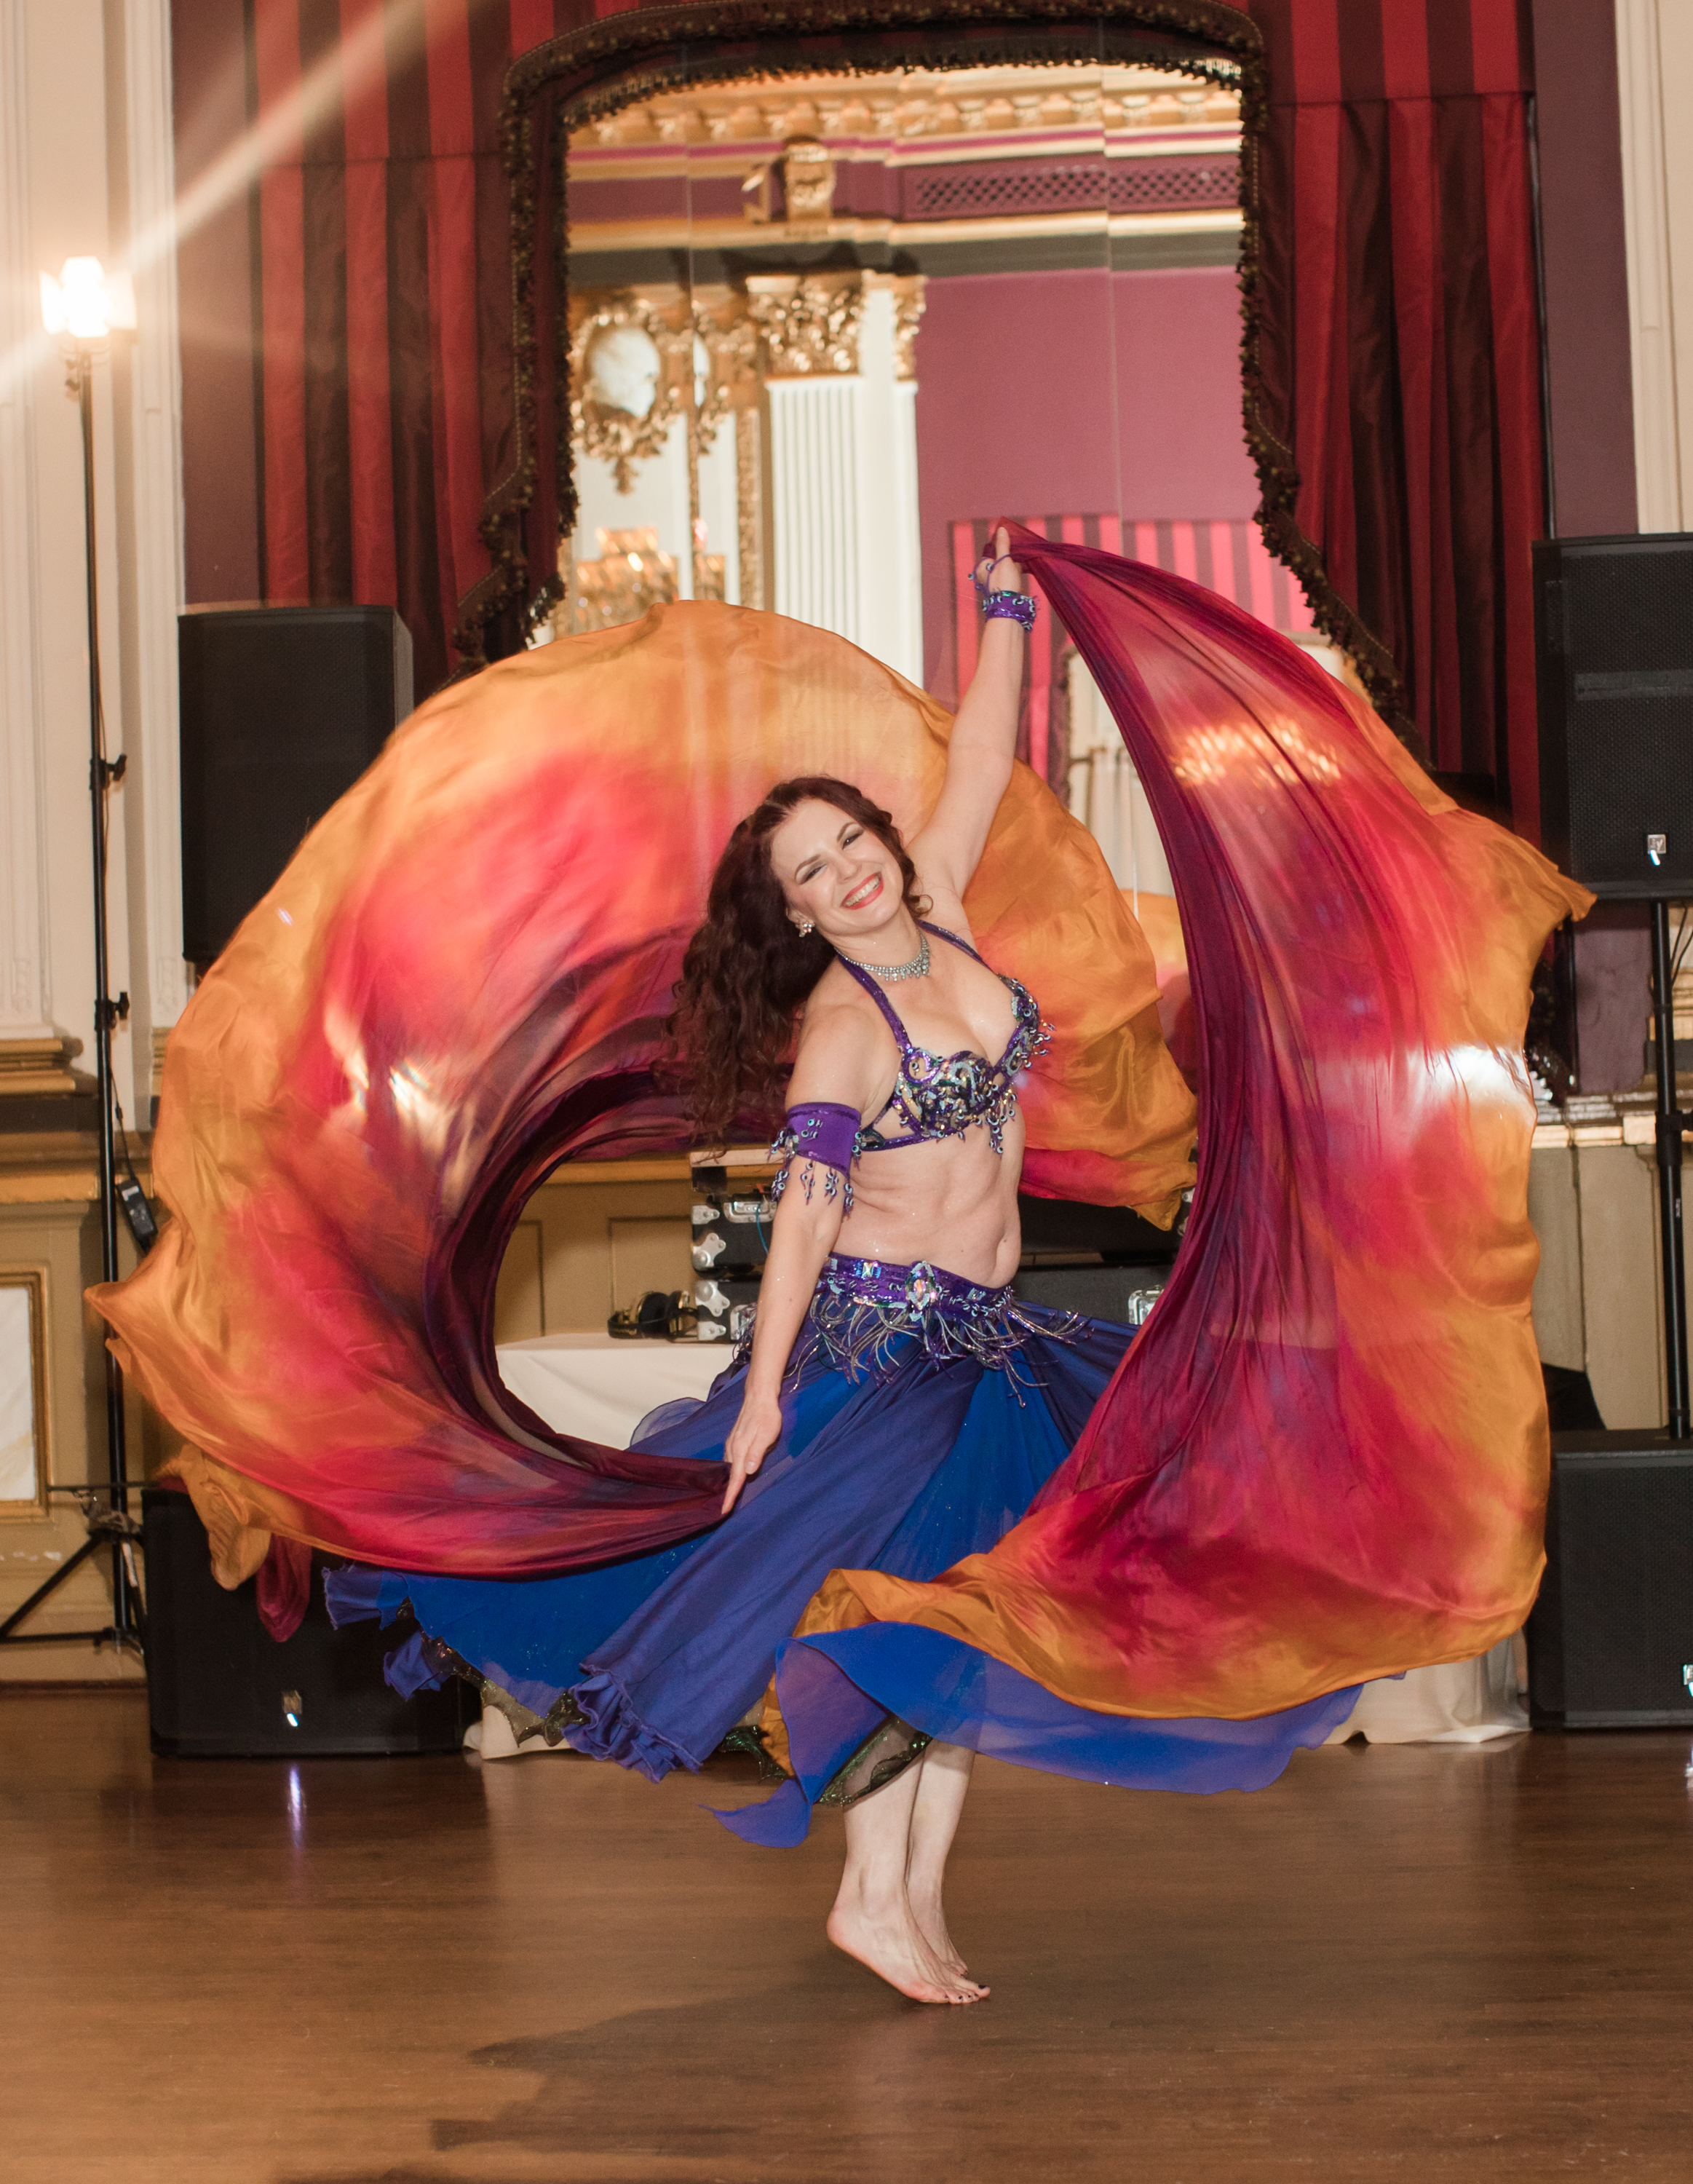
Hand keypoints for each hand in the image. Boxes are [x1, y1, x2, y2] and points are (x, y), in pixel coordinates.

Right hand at [722, 1386, 782, 1513]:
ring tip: (730, 1496)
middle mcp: (732, 1448)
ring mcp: (731, 1443)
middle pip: (729, 1476)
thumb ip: (757, 1453)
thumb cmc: (766, 1416)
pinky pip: (730, 1460)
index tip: (724, 1510)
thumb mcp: (766, 1435)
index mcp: (739, 1450)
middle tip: (727, 1508)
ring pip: (729, 1468)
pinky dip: (731, 1471)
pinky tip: (734, 1473)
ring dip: (729, 1482)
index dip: (730, 1495)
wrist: (759, 1396)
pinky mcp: (734, 1440)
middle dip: (728, 1492)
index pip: (734, 1478)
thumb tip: (747, 1472)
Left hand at [974, 523, 1025, 596]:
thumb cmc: (1003, 582)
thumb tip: (1001, 529)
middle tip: (1014, 566)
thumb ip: (1002, 544)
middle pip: (1000, 560)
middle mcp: (984, 575)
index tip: (1011, 553)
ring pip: (1006, 569)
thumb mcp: (1003, 560)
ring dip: (1013, 569)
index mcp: (981, 567)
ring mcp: (993, 583)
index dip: (1004, 551)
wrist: (1009, 607)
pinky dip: (1014, 576)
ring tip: (1016, 574)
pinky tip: (1018, 579)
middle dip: (1009, 561)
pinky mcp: (1001, 590)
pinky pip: (1009, 578)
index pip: (993, 552)